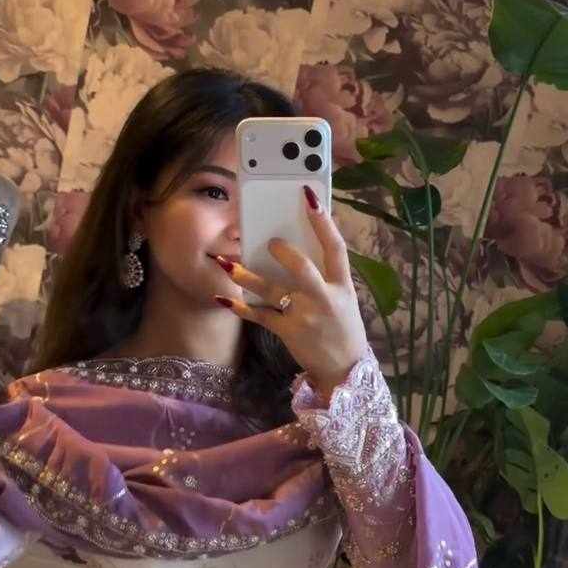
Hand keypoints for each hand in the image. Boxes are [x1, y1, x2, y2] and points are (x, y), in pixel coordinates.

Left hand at [213, 186, 368, 399]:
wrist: (344, 369)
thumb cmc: (342, 327)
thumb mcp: (345, 298)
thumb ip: (327, 273)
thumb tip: (302, 243)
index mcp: (342, 285)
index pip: (335, 248)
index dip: (323, 222)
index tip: (309, 198)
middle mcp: (324, 298)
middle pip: (302, 268)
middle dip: (284, 253)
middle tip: (269, 242)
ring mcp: (305, 316)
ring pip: (273, 291)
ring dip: (247, 277)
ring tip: (227, 263)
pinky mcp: (288, 332)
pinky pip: (260, 316)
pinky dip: (240, 308)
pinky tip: (223, 299)